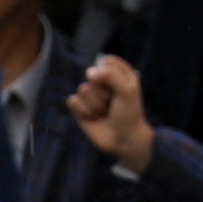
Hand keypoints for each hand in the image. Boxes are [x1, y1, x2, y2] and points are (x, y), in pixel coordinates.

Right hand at [67, 54, 158, 174]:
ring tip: (105, 112)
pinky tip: (94, 118)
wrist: (124, 139)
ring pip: (83, 89)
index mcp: (117, 73)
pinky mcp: (80, 108)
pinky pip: (73, 101)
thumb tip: (89, 72)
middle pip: (92, 76)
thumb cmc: (129, 114)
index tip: (122, 87)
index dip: (111, 75)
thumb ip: (111, 75)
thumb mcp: (127, 90)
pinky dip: (84, 111)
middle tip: (114, 105)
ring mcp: (90, 95)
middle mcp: (102, 81)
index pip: (106, 62)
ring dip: (96, 105)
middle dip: (104, 94)